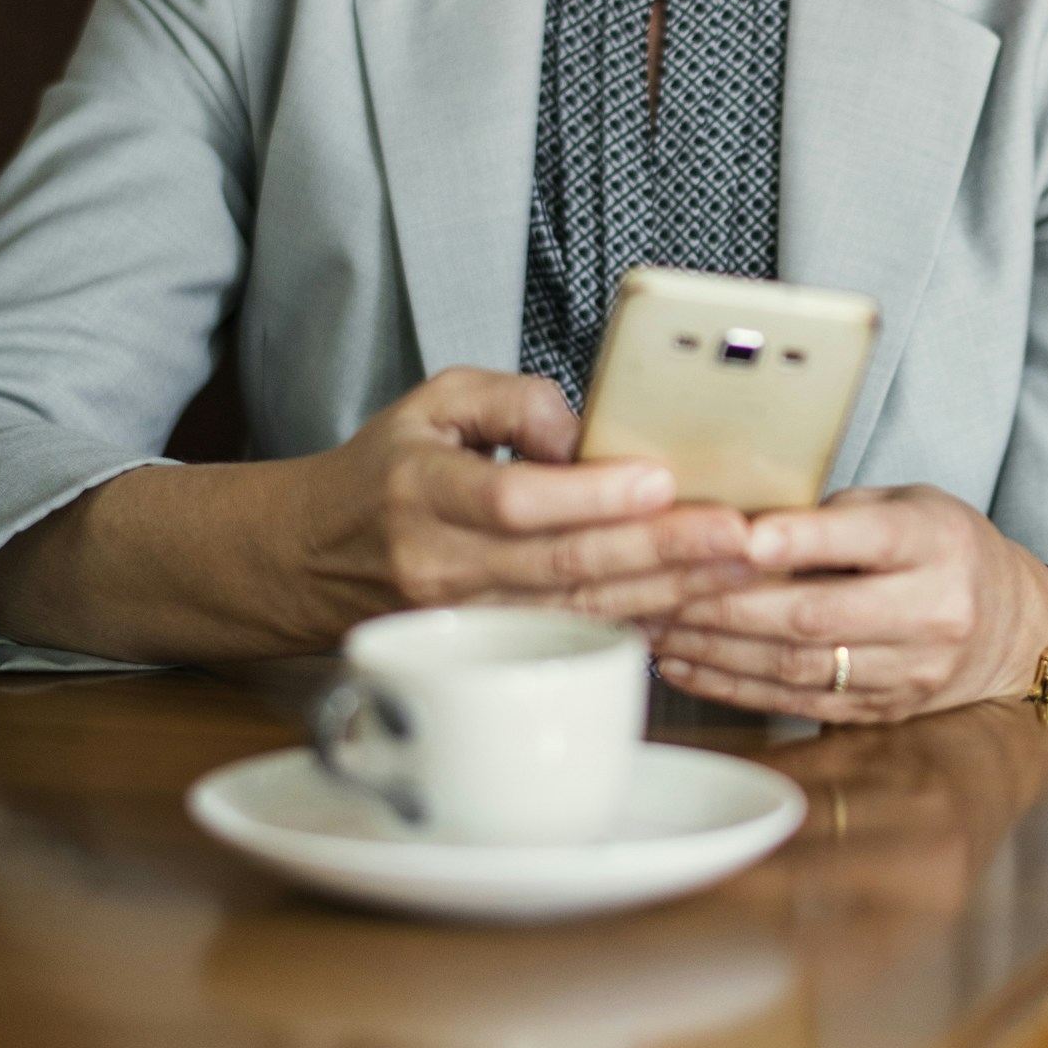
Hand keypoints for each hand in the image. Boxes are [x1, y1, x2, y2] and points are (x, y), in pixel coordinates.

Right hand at [296, 368, 755, 629]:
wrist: (309, 559)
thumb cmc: (385, 472)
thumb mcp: (432, 402)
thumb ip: (510, 399)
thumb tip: (581, 433)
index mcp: (423, 491)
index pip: (511, 501)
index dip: (587, 496)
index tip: (657, 480)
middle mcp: (442, 564)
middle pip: (562, 564)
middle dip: (659, 550)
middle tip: (735, 534)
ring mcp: (465, 619)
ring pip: (577, 609)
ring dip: (667, 592)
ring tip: (738, 568)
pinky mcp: (489, 648)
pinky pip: (573, 635)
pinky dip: (639, 622)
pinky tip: (696, 607)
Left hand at [651, 484, 1047, 721]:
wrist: (1011, 630)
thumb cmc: (942, 550)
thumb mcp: (910, 506)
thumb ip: (837, 513)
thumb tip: (738, 522)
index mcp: (938, 543)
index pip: (867, 541)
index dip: (802, 540)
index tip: (742, 536)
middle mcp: (933, 612)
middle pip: (818, 615)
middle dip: (730, 605)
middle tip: (662, 588)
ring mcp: (911, 671)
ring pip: (800, 666)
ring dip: (718, 650)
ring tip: (657, 627)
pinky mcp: (884, 710)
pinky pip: (797, 703)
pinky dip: (735, 686)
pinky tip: (687, 665)